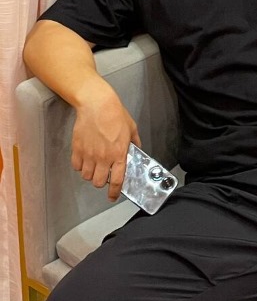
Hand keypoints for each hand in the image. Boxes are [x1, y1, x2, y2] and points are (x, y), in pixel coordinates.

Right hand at [70, 81, 140, 200]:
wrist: (97, 104)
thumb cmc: (116, 114)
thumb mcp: (131, 128)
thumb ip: (134, 142)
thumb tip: (136, 150)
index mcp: (119, 154)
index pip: (116, 181)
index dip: (114, 192)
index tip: (112, 197)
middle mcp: (103, 158)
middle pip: (98, 182)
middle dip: (101, 182)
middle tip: (104, 174)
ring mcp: (88, 154)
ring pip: (86, 176)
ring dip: (90, 174)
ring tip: (94, 166)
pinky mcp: (77, 149)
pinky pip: (76, 166)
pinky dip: (80, 166)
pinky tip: (84, 159)